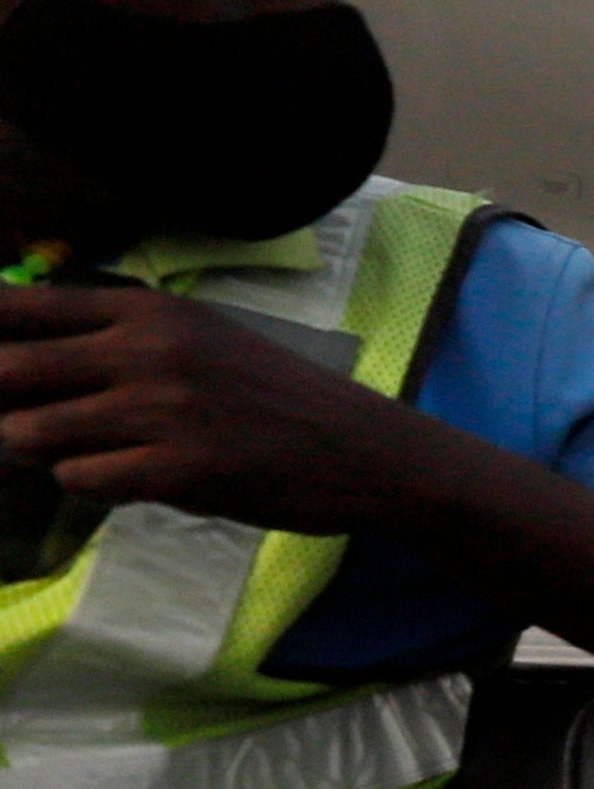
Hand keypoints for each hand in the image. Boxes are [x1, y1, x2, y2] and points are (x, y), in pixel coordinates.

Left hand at [0, 276, 452, 528]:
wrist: (364, 450)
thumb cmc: (276, 397)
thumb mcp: (201, 340)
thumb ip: (120, 339)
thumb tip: (18, 357)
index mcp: (150, 311)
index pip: (23, 305)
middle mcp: (150, 350)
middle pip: (9, 367)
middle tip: (17, 417)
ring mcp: (165, 410)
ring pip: (32, 431)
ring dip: (38, 449)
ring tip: (77, 451)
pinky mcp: (181, 469)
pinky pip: (81, 479)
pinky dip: (86, 483)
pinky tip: (122, 478)